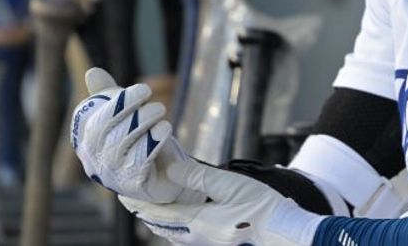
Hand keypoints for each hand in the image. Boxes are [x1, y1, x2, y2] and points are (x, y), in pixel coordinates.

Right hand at [70, 67, 185, 201]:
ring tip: (160, 111)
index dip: (116, 103)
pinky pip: (140, 160)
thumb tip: (92, 72)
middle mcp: (94, 160)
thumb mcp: (125, 114)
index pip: (92, 120)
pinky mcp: (132, 185)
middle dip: (130, 109)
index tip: (142, 90)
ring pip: (122, 143)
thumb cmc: (139, 139)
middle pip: (105, 130)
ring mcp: (112, 175)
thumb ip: (109, 95)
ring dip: (144, 122)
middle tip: (152, 96)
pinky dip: (154, 140)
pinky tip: (165, 129)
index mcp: (86, 141)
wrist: (164, 175)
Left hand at [120, 157, 324, 245]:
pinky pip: (186, 236)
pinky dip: (174, 225)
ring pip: (173, 234)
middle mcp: (198, 237)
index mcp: (197, 223)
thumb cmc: (261, 208)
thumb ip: (198, 177)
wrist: (286, 232)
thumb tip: (171, 169)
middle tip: (131, 200)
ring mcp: (208, 242)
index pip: (158, 214)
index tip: (122, 194)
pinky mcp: (217, 242)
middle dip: (145, 214)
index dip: (138, 204)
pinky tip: (180, 219)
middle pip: (162, 227)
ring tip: (150, 208)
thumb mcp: (230, 185)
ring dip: (159, 221)